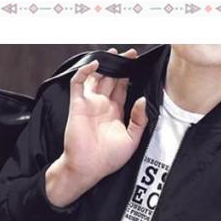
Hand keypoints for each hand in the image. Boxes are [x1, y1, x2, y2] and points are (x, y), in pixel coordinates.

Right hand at [45, 46, 148, 207]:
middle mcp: (102, 105)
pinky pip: (78, 83)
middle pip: (111, 79)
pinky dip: (84, 71)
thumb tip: (142, 99)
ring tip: (113, 53)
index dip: (130, 75)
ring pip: (96, 77)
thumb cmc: (108, 159)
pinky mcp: (78, 105)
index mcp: (115, 112)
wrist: (88, 168)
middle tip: (129, 53)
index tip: (137, 63)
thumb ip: (139, 120)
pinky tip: (95, 64)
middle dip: (119, 65)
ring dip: (103, 64)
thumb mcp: (132, 140)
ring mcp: (90, 104)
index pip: (123, 88)